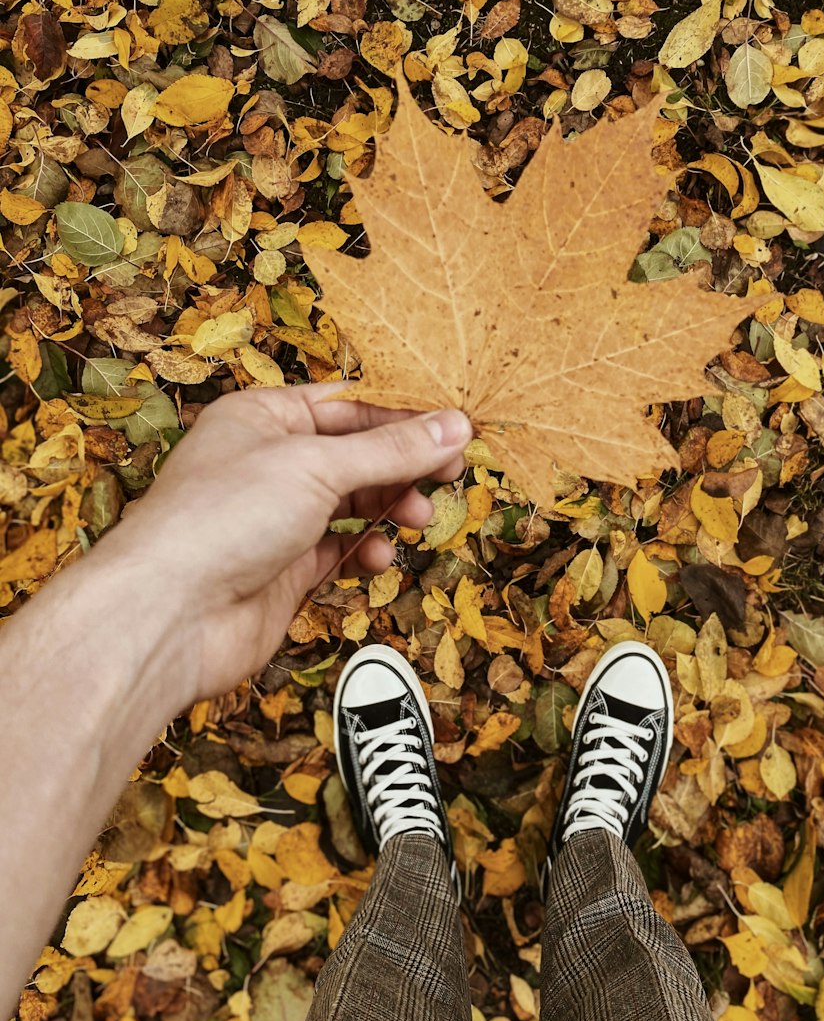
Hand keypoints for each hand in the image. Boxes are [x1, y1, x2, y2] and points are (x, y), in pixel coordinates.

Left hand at [96, 384, 471, 709]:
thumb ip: (391, 450)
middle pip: (356, 454)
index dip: (404, 416)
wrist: (171, 616)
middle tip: (448, 476)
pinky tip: (378, 556)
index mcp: (263, 416)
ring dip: (389, 508)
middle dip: (403, 466)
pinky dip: (365, 550)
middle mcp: (267, 462)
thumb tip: (454, 426)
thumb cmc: (220, 520)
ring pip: (352, 503)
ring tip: (415, 518)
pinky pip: (339, 549)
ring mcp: (275, 518)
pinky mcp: (284, 569)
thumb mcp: (317, 466)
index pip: (349, 405)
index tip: (456, 428)